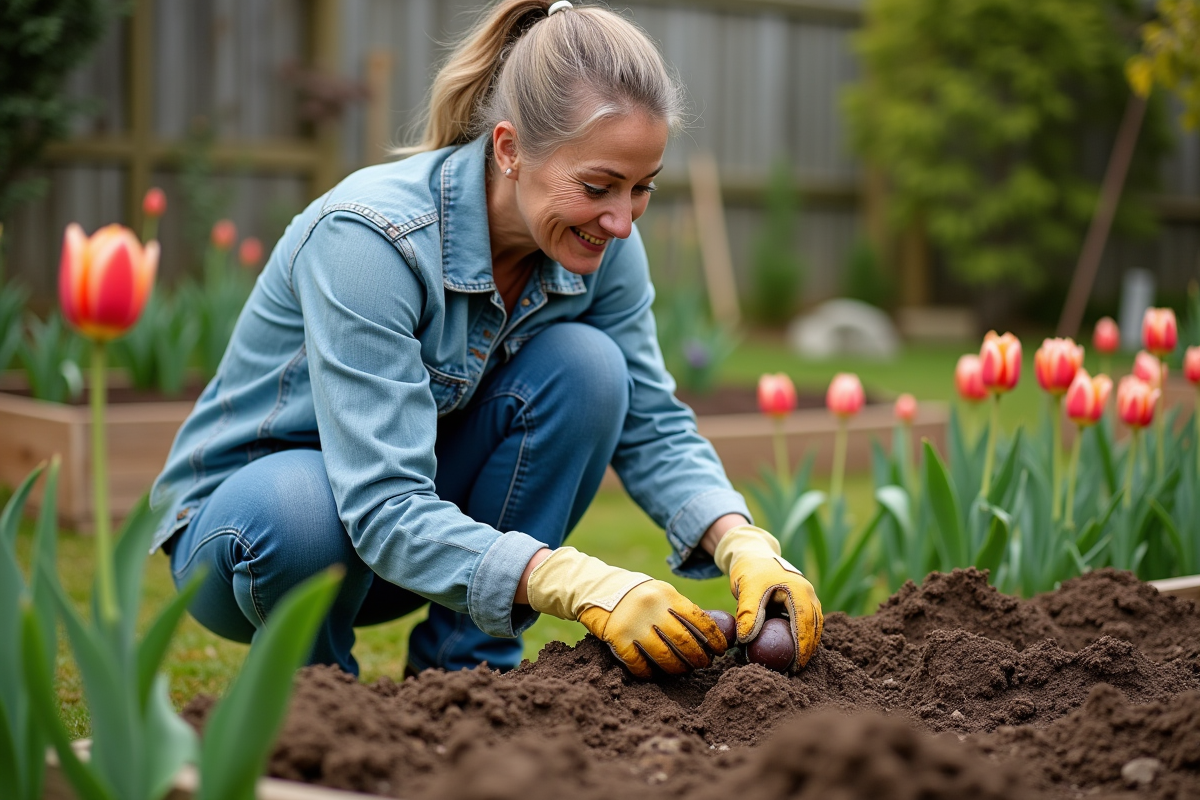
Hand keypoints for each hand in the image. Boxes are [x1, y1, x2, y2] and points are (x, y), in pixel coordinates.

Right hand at [526, 547, 725, 678]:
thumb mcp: (660, 593)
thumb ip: (680, 609)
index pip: (697, 619)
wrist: (597, 588)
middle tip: (704, 664)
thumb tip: (710, 633)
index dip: (713, 638)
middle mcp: (652, 609)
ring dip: (678, 668)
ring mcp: (634, 625)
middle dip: (698, 657)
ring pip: (664, 656)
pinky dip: (649, 673)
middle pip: (683, 641)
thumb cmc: (637, 594)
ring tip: (683, 671)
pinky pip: (639, 664)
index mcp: (666, 595)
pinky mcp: (618, 639)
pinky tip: (655, 674)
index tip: (720, 650)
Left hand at [714, 525, 822, 668]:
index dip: (803, 645)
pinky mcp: (801, 602)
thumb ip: (748, 613)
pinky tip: (791, 651)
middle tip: (796, 670)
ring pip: (814, 625)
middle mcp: (808, 593)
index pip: (805, 622)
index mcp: (799, 589)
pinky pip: (806, 622)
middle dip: (808, 649)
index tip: (796, 665)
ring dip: (808, 644)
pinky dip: (802, 636)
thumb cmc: (750, 570)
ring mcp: (807, 597)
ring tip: (796, 665)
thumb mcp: (747, 589)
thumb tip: (746, 640)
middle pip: (814, 626)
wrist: (753, 555)